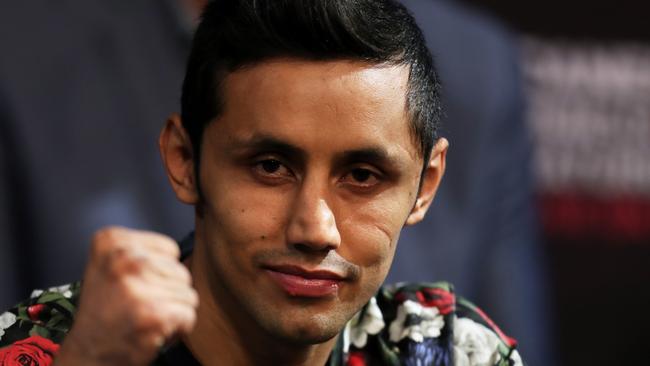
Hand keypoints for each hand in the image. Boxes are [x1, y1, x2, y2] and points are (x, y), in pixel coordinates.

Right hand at [54, 227, 197, 365]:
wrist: (87, 354)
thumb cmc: (104, 310)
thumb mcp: (111, 264)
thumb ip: (142, 250)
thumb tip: (186, 245)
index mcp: (111, 240)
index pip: (170, 249)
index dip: (159, 272)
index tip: (133, 286)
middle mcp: (123, 258)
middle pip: (181, 270)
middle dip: (167, 293)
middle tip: (139, 306)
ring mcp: (138, 286)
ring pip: (188, 293)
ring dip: (172, 311)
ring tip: (144, 317)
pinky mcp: (153, 313)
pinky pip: (189, 314)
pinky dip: (178, 328)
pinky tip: (152, 331)